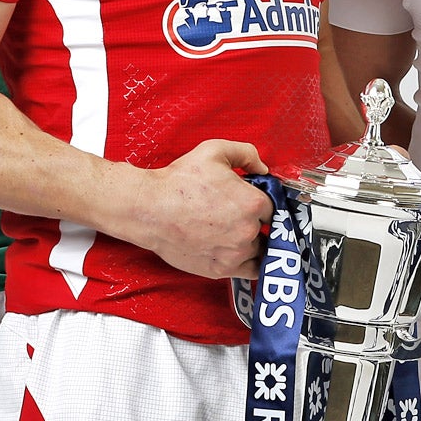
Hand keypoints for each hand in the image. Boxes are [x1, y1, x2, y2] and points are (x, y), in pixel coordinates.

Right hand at [129, 139, 273, 279]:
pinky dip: (247, 262)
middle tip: (233, 214)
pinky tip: (236, 251)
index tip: (247, 199)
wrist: (148, 209)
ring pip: (259, 249)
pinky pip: (250, 270)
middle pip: (266, 228)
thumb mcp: (214, 150)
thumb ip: (247, 153)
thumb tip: (263, 169)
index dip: (259, 200)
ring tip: (230, 231)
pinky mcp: (221, 270)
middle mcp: (248, 231)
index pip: (272, 205)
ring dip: (251, 241)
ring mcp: (235, 254)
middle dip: (254, 220)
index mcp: (252, 203)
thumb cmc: (178, 181)